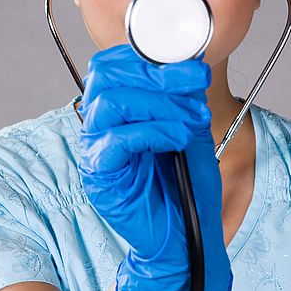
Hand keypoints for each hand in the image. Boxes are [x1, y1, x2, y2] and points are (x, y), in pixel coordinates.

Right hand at [77, 43, 232, 290]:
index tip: (191, 64)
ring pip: (111, 103)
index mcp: (118, 109)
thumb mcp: (190, 128)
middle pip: (105, 76)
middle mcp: (101, 125)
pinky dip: (153, 131)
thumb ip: (183, 97)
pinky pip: (116, 141)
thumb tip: (190, 62)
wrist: (187, 236)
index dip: (146, 54)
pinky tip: (178, 139)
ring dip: (160, 103)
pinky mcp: (100, 176)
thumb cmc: (187, 182)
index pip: (111, 64)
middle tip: (195, 83)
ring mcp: (96, 150)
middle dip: (155, 73)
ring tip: (192, 118)